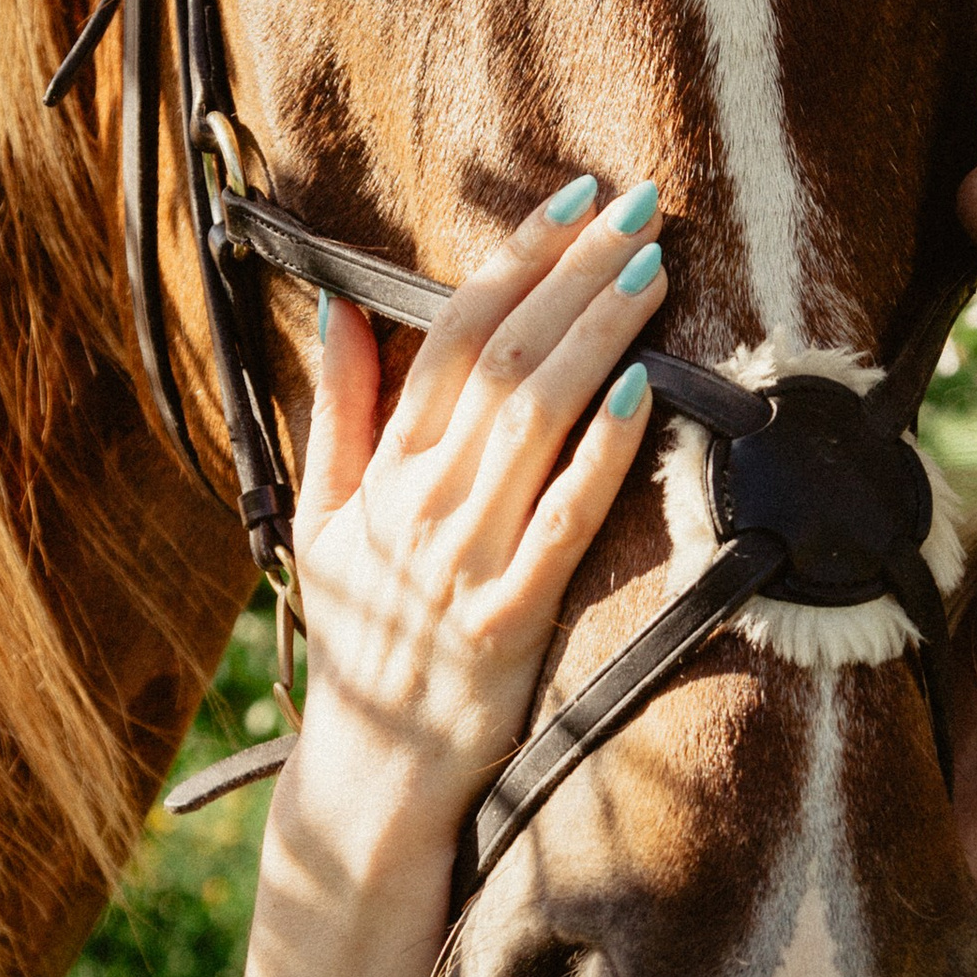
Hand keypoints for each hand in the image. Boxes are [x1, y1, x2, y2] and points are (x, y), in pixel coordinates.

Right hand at [278, 176, 667, 887]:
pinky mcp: (509, 622)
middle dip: (573, 271)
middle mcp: (422, 503)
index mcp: (383, 472)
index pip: (449, 334)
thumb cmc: (360, 641)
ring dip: (597, 336)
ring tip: (652, 268)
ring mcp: (465, 561)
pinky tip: (645, 396)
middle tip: (638, 203)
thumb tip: (341, 310)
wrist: (368, 778)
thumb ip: (338, 413)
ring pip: (534, 421)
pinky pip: (563, 523)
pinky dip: (602, 457)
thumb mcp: (323, 520)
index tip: (572, 199)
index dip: (514, 258)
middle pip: (501, 358)